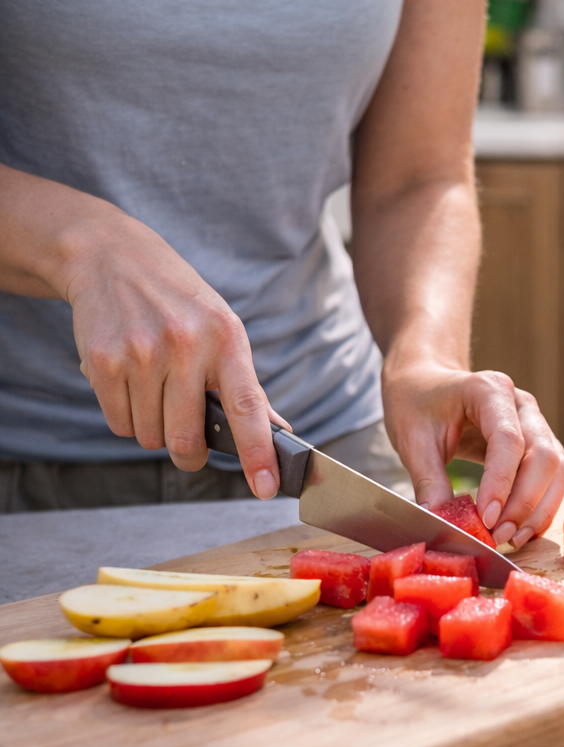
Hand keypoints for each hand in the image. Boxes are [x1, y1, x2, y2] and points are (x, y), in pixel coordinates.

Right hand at [59, 203, 282, 495]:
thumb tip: (278, 432)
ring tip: (153, 389)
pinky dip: (125, 416)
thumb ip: (247, 385)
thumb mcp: (223, 330)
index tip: (266, 488)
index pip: (248, 408)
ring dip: (153, 429)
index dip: (258, 453)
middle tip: (189, 446)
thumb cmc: (179, 302)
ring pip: (149, 437)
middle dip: (188, 455)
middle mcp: (185, 345)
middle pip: (186, 440)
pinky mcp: (102, 361)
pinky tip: (129, 381)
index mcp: (226, 339)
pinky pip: (118, 423)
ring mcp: (141, 353)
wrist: (113, 258)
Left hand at [382, 362, 563, 546]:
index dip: (501, 483)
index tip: (487, 518)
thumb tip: (441, 519)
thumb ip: (428, 479)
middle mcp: (522, 404)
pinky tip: (521, 529)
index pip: (509, 440)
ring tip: (511, 538)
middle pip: (544, 456)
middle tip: (498, 535)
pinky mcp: (538, 444)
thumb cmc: (418, 404)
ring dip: (539, 509)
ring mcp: (536, 423)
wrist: (426, 385)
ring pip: (558, 470)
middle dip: (525, 503)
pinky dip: (541, 506)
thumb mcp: (413, 439)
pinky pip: (553, 478)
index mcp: (489, 390)